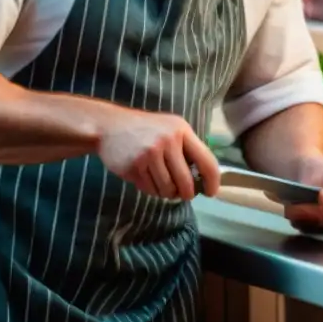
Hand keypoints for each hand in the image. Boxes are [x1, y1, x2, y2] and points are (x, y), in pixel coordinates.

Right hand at [97, 109, 219, 200]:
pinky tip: (148, 180)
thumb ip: (188, 148)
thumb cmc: (147, 129)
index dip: (212, 181)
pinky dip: (152, 190)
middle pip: (186, 181)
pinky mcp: (134, 166)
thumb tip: (205, 177)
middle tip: (185, 195)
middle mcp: (168, 141)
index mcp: (182, 130)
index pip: (206, 161)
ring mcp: (150, 154)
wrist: (110, 126)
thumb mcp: (171, 129)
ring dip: (168, 193)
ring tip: (164, 186)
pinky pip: (150, 189)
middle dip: (187, 194)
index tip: (211, 192)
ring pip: (167, 189)